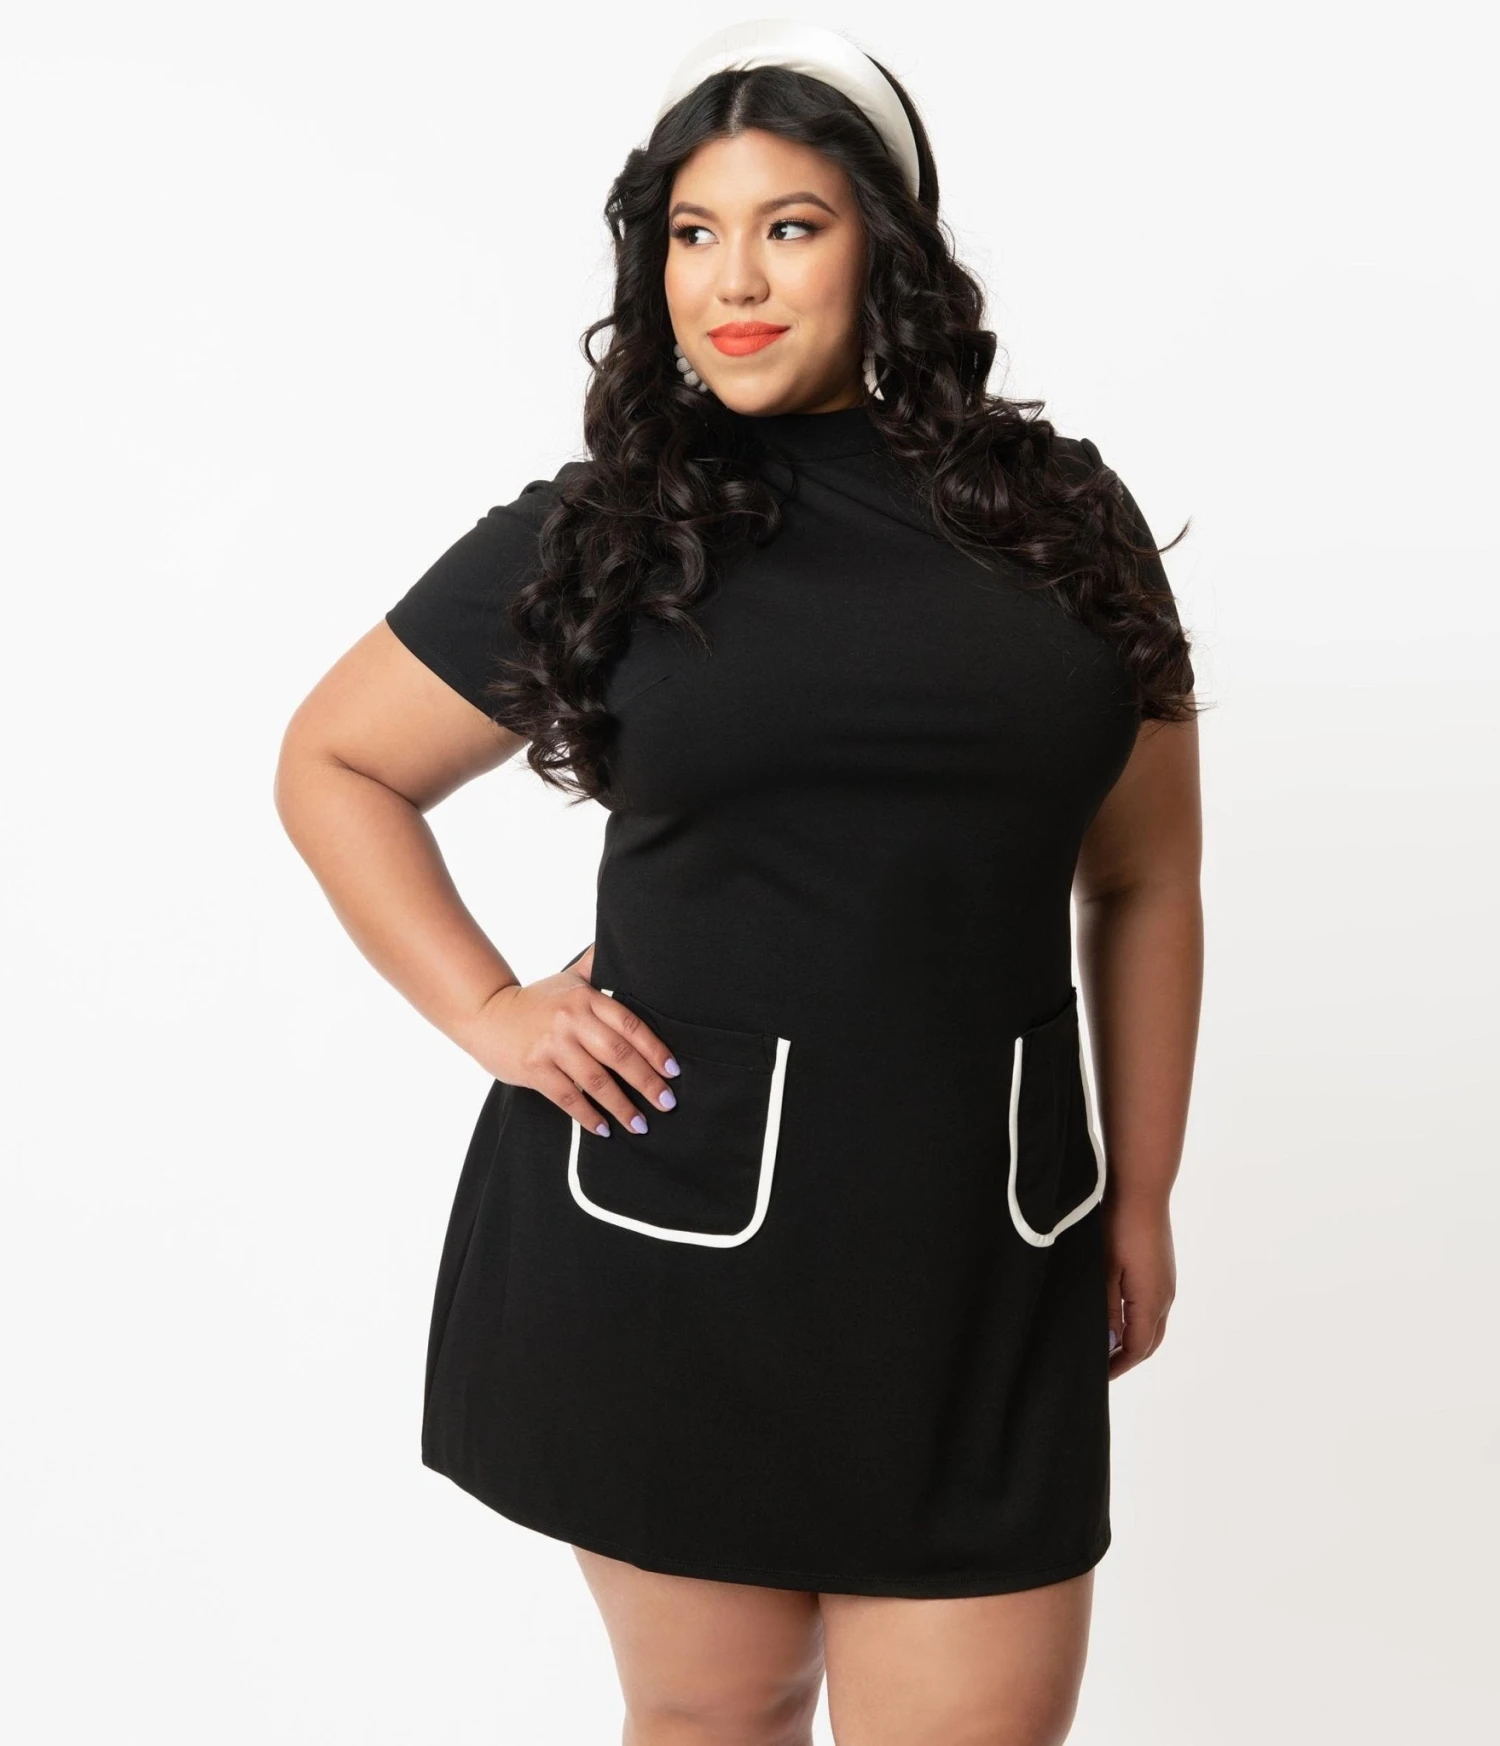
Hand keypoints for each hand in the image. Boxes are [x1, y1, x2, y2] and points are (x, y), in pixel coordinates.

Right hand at [460, 944, 681, 1137]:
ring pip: (596, 1080)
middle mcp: (571, 1020)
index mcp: (585, 998)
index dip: (655, 1049)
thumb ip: (597, 965)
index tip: (673, 1071)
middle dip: (647, 1082)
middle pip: (618, 1054)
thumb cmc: (536, 1000)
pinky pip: (568, 1097)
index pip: (629, 1025)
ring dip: (622, 1106)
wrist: (486, 1014)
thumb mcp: (569, 978)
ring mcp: (552, 1045)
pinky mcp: (534, 1068)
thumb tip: (623, 943)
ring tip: (640, 1125)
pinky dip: (588, 1115)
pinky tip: (604, 1129)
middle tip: (667, 1103)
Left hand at [1103, 1190, 1175, 1376]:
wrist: (1142, 1190)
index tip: (1099, 1376)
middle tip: (1104, 1367)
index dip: (1119, 1365)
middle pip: (1150, 1342)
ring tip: (1109, 1345)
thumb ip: (1106, 1309)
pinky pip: (1154, 1307)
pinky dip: (1138, 1321)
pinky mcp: (1163, 1269)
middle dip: (1129, 1358)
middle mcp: (1165, 1296)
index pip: (1137, 1348)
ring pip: (1153, 1324)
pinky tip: (1119, 1315)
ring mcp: (1167, 1282)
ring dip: (1134, 1339)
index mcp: (1151, 1301)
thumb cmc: (1119, 1227)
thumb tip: (1108, 1342)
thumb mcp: (1105, 1271)